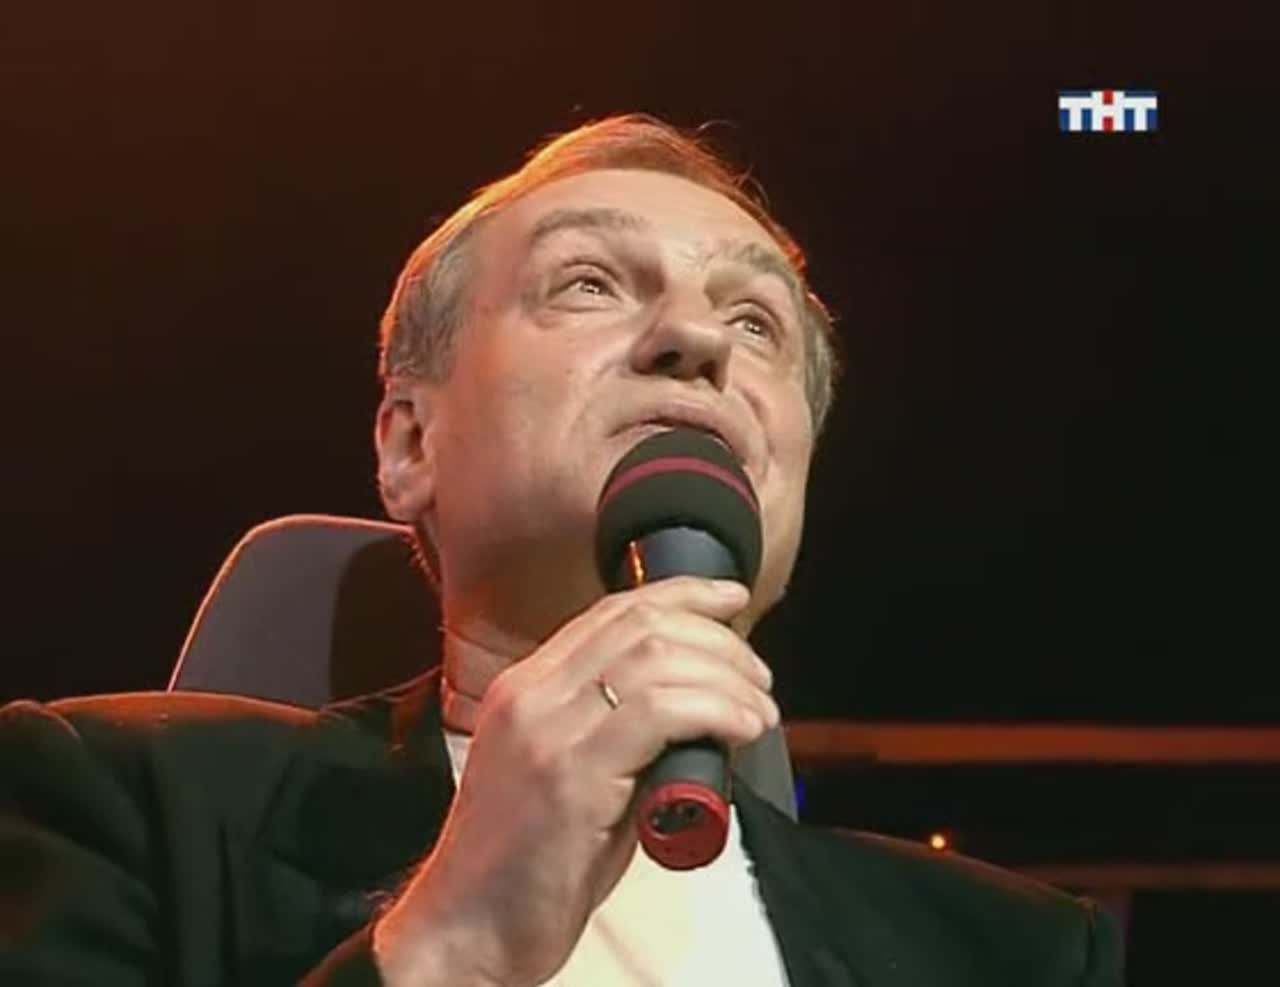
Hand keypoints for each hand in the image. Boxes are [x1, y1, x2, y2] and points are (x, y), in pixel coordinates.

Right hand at [372, 575, 777, 986]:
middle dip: (718, 639)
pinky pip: (660, 711)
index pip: (612, 611)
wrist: (465, 930)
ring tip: (759, 710)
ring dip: (727, 676)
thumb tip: (698, 712)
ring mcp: (545, 729)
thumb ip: (620, 734)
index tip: (730, 600)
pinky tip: (741, 728)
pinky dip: (716, 709)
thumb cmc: (525, 866)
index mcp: (526, 688)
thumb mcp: (572, 776)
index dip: (681, 595)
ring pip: (656, 658)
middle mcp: (530, 694)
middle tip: (758, 677)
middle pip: (641, 624)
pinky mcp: (568, 774)